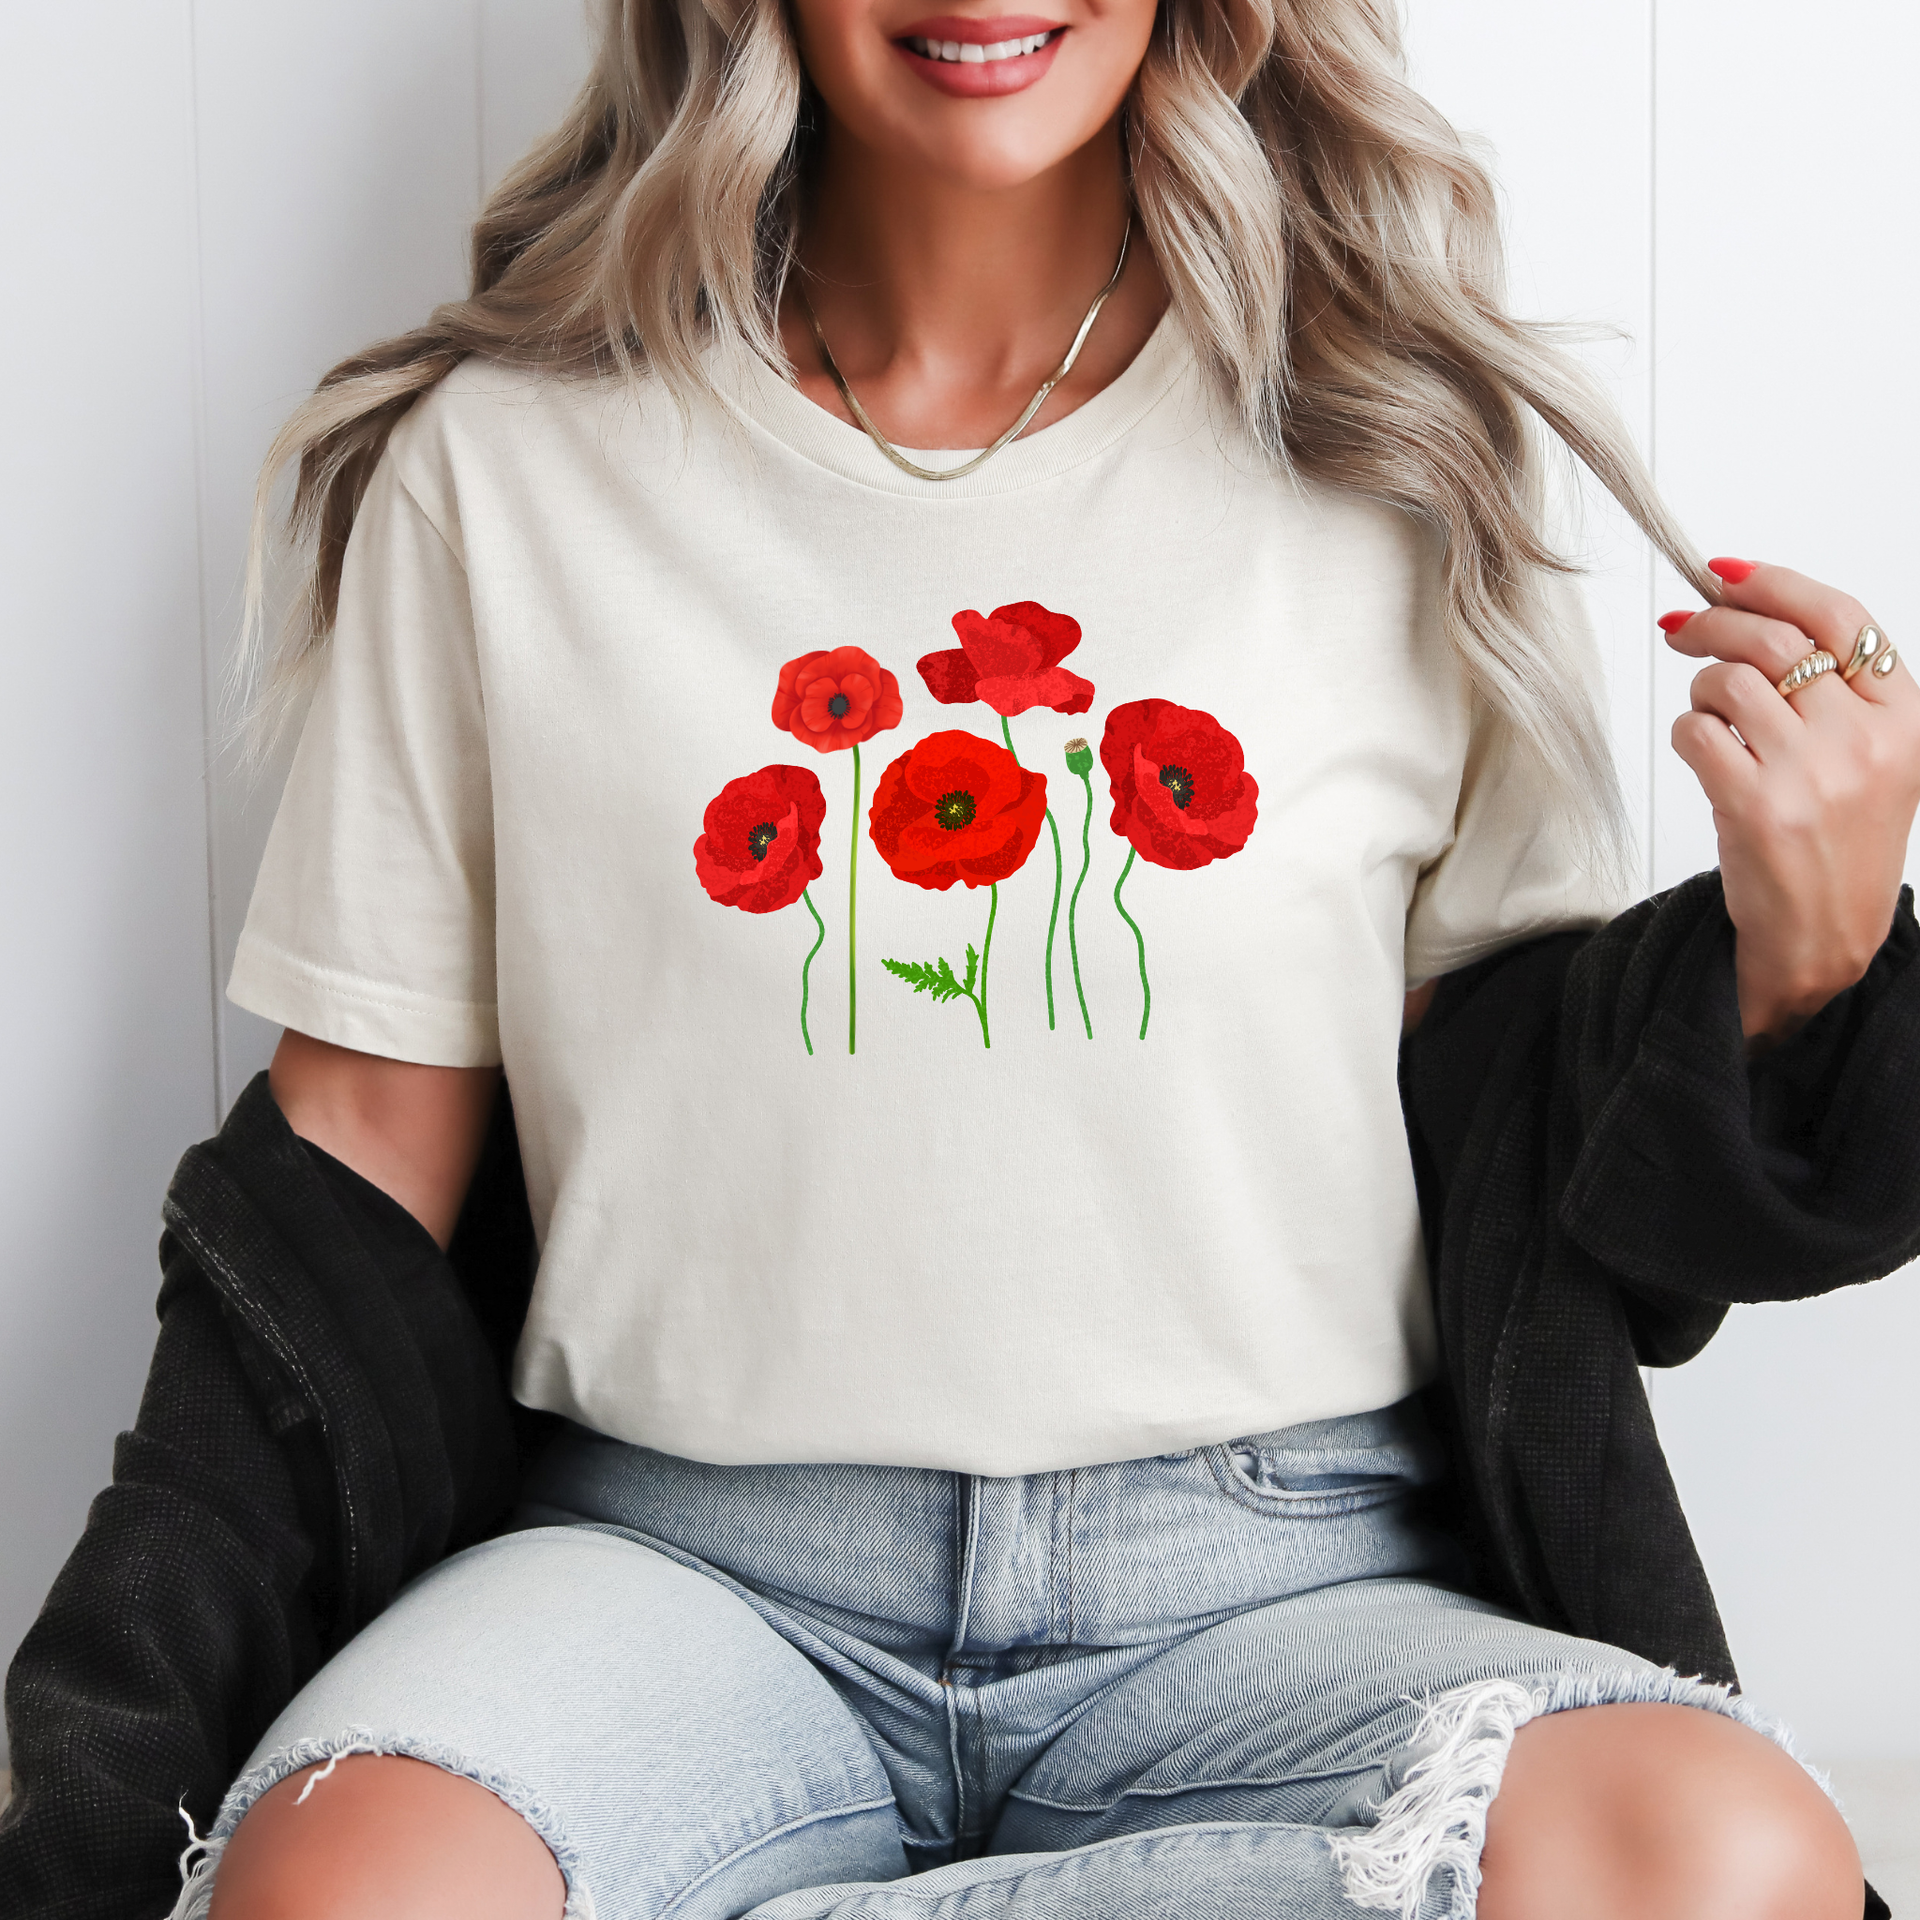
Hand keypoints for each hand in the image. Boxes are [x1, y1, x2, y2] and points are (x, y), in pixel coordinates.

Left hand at [1665, 559, 1919, 1048]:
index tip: (1727, 573)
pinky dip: (1685, 734)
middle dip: (1713, 623)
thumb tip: (1751, 609)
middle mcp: (1864, 737)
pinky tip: (1702, 755)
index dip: (1776, 582)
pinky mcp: (1758, 805)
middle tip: (1682, 628)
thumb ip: (1831, 689)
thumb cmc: (1835, 844)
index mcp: (1903, 715)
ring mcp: (1812, 771)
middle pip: (1774, 639)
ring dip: (1700, 691)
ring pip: (1729, 682)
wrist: (1822, 937)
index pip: (1840, 616)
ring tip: (1709, 721)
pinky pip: (1697, 732)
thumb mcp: (1868, 757)